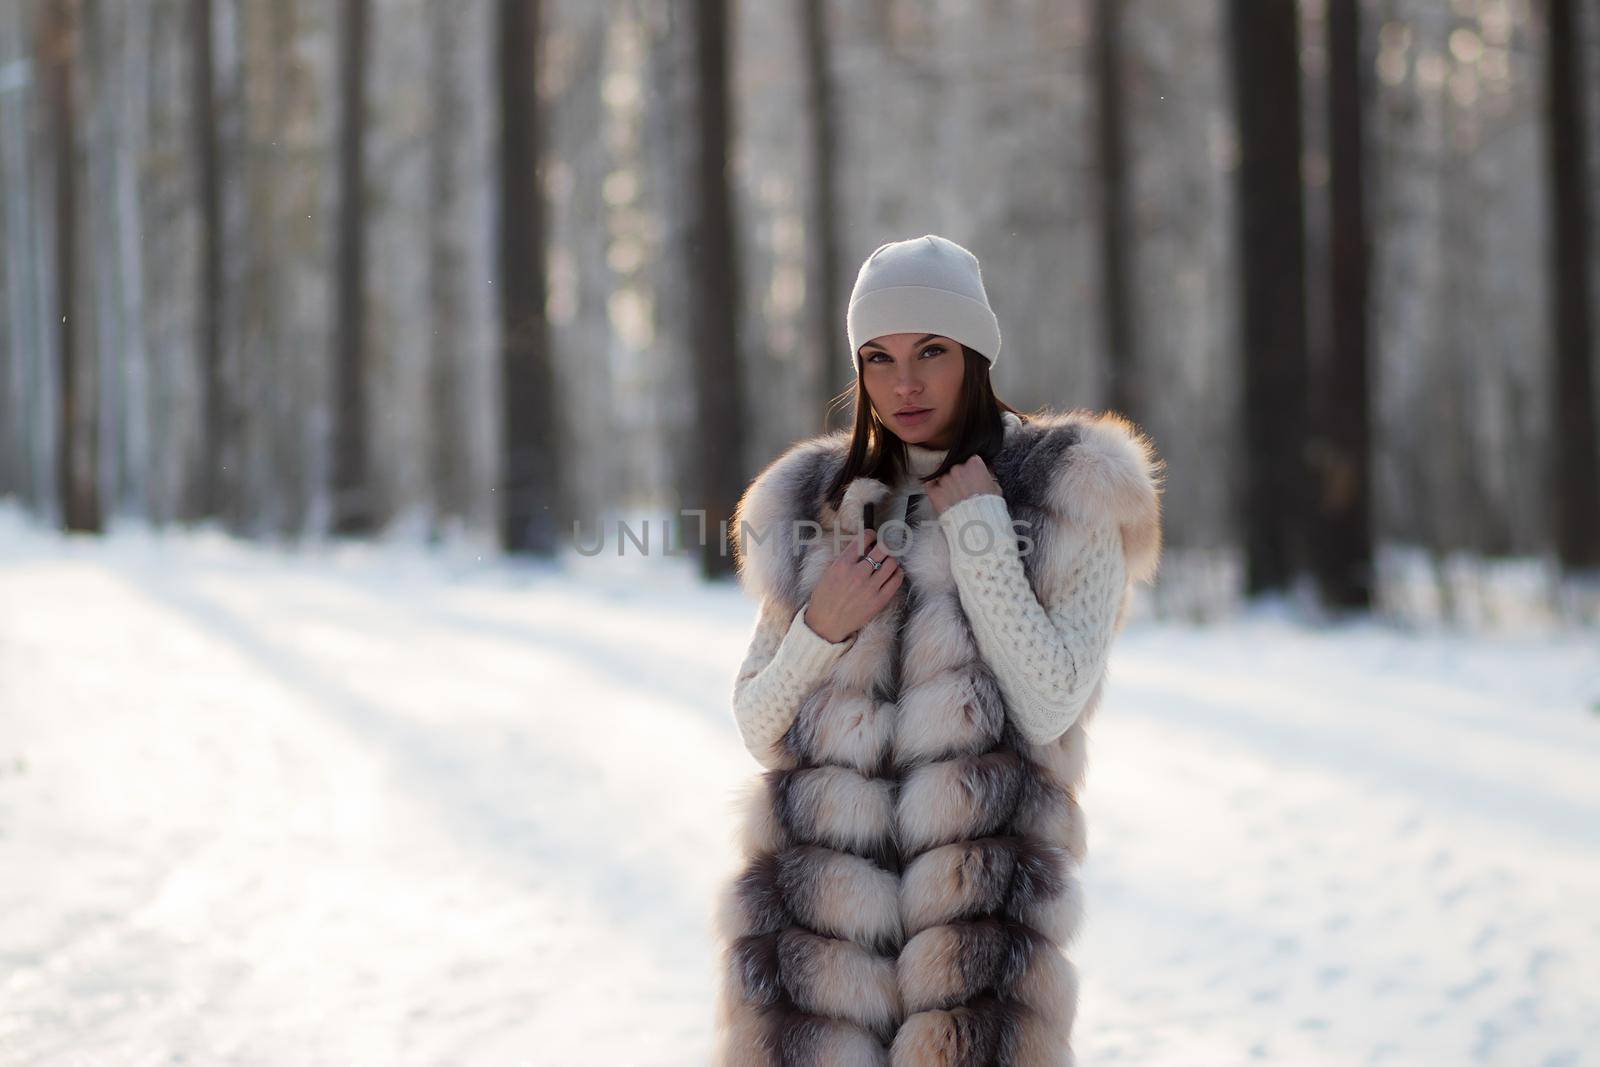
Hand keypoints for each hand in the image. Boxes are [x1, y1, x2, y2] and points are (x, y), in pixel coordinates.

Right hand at [802, 528, 902, 642]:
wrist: (826, 623)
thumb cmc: (825, 598)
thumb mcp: (830, 572)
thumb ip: (846, 559)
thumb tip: (865, 548)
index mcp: (843, 564)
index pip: (864, 539)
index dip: (871, 535)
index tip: (873, 537)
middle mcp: (858, 574)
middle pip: (882, 549)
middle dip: (884, 545)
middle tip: (884, 548)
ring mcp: (870, 588)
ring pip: (892, 563)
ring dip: (891, 559)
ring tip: (888, 562)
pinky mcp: (879, 600)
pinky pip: (896, 581)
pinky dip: (897, 573)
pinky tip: (894, 573)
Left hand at [924, 455, 1001, 516]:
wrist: (977, 524)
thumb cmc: (988, 508)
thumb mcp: (996, 488)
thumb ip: (988, 476)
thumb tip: (986, 472)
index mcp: (974, 464)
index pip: (971, 460)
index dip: (973, 470)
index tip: (973, 477)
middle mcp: (957, 468)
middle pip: (956, 468)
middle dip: (960, 477)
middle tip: (964, 489)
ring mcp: (944, 479)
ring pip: (944, 476)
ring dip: (948, 484)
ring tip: (955, 497)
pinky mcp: (935, 491)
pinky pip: (930, 485)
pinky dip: (934, 488)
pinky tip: (942, 495)